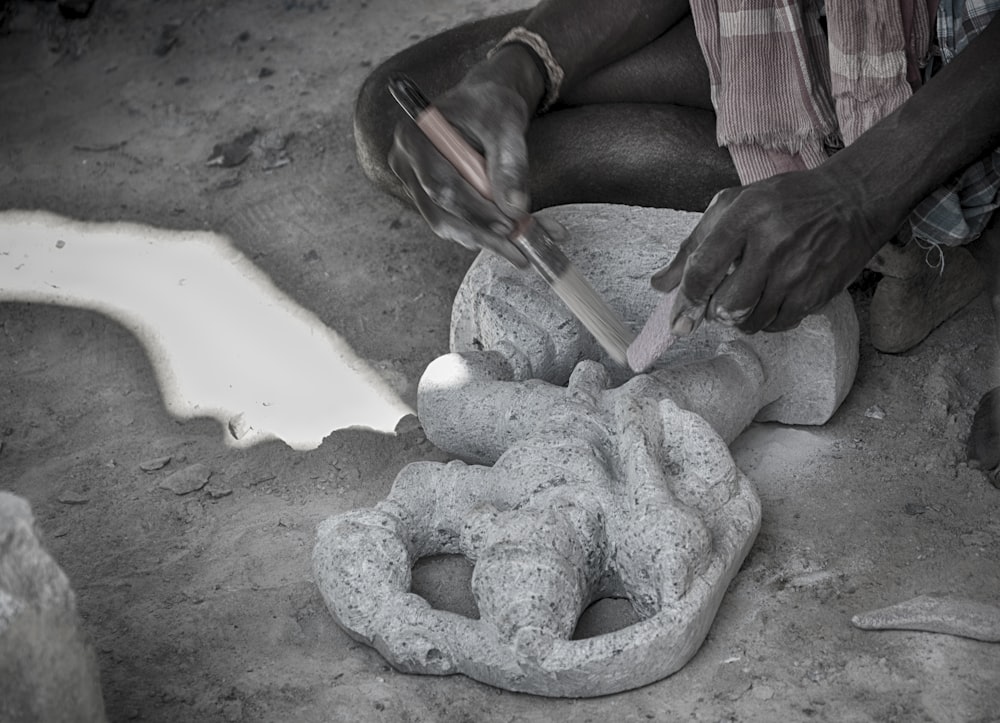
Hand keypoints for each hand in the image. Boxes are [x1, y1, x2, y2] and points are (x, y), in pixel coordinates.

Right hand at [388, 48, 543, 267]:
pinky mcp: (429, 198)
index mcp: (416, 136)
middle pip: (440, 211)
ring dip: (485, 238)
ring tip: (523, 246)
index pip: (440, 185)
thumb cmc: (492, 106)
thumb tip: (515, 208)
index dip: (475, 210)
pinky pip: (453, 222)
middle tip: (521, 248)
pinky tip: (511, 234)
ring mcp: (414, 183)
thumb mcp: (507, 125)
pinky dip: (483, 232)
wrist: (485, 105)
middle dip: (484, 232)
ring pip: (447, 223)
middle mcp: (406, 162)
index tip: (509, 224)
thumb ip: (510, 163)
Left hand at [650, 167, 889, 333]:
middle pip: (726, 306)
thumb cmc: (786, 201)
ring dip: (740, 318)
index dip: (685, 300)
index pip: (703, 269)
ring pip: (751, 321)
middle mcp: (772, 245)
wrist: (853, 199)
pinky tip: (770, 298)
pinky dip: (766, 320)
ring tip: (747, 295)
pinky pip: (778, 325)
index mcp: (745, 217)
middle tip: (718, 301)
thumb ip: (694, 244)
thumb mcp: (734, 206)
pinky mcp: (817, 293)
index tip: (678, 320)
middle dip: (714, 312)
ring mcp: (797, 272)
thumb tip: (660, 285)